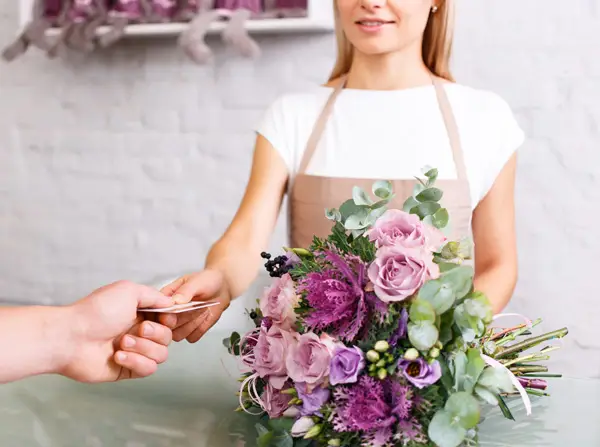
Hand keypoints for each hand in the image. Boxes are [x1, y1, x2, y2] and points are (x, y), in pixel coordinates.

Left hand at [59, 280, 174, 382]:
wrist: (70, 337)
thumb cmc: (96, 312)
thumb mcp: (128, 291)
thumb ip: (154, 295)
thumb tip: (171, 303)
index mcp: (139, 312)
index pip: (168, 319)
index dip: (169, 319)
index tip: (163, 317)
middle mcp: (138, 331)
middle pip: (168, 337)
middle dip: (155, 333)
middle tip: (139, 329)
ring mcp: (134, 351)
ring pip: (161, 355)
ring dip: (144, 348)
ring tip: (122, 343)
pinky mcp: (127, 369)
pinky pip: (148, 369)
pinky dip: (137, 362)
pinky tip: (118, 356)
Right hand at [158, 269, 230, 342]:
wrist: (221, 289)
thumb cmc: (207, 281)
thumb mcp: (196, 282)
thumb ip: (185, 291)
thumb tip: (175, 301)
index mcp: (165, 298)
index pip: (155, 311)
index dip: (164, 315)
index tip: (176, 311)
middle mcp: (169, 313)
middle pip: (166, 327)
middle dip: (183, 318)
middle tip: (196, 307)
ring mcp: (179, 324)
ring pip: (177, 335)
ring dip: (193, 323)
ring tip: (202, 309)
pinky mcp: (190, 331)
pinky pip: (191, 337)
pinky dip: (200, 328)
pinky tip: (205, 316)